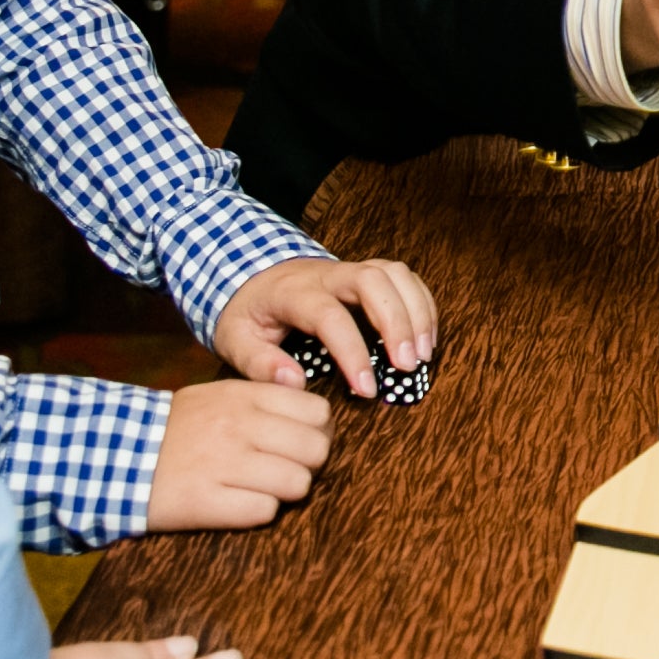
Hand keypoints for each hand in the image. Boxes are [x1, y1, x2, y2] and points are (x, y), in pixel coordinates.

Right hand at [144, 380, 329, 531]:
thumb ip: (266, 401)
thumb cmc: (176, 429)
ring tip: (260, 488)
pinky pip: (264, 511)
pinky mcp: (207, 502)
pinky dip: (257, 512)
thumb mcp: (220, 397)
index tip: (302, 444)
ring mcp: (224, 464)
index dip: (317, 433)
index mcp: (245, 397)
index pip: (317, 412)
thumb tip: (318, 419)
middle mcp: (239, 426)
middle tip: (285, 470)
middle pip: (316, 450)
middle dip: (308, 466)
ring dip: (285, 492)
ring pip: (297, 483)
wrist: (113, 454)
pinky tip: (237, 503)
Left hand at [213, 254, 436, 396]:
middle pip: (373, 281)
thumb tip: (296, 383)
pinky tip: (425, 336)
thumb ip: (260, 364)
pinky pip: (403, 276)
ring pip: (394, 273)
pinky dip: (421, 303)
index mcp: (292, 293)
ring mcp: (349, 269)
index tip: (366, 389)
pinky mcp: (365, 272)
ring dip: (416, 311)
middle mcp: (326, 273)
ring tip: (424, 354)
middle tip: (409, 366)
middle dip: (398, 322)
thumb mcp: (234, 341)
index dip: (352, 352)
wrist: (246, 275)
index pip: (330, 316)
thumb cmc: (245, 315)